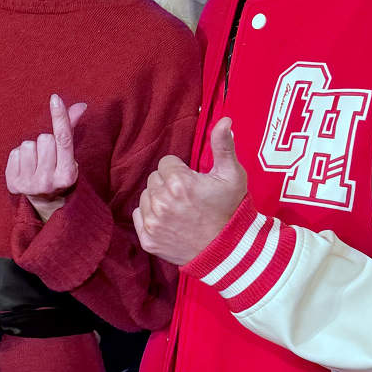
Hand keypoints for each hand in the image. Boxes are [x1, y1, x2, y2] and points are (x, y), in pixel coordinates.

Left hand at [6, 94, 86, 221]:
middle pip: (44, 139)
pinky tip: (26, 168)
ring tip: (36, 163)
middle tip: (48, 158)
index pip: (63, 139)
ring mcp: (29, 185)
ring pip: (27, 145)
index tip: (55, 99)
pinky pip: (14, 153)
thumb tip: (80, 105)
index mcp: (67, 175)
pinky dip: (20, 157)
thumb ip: (72, 130)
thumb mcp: (69, 157)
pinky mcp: (13, 185)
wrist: (46, 204)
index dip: (60, 117)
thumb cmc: (59, 173)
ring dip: (32, 150)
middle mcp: (48, 181)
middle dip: (46, 143)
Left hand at [133, 118, 246, 264]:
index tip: (193, 183)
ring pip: (146, 197)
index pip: (166, 163)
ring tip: (180, 210)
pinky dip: (150, 217)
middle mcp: (161, 201)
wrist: (228, 251)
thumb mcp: (232, 176)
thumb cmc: (230, 210)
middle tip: (188, 197)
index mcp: (178, 182)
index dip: (181, 171)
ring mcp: (153, 222)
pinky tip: (170, 221)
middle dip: (169, 184)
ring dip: (159, 200)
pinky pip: (139, 216)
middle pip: (154, 179)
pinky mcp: (148, 239)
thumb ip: (223, 146)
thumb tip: (225, 120)